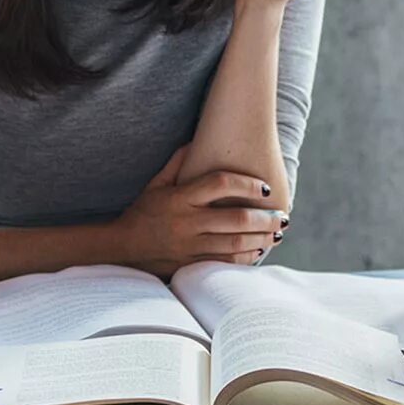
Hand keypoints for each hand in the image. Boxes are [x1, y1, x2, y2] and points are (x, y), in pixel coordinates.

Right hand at [110, 146, 286, 276]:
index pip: (220, 184)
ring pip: (234, 243)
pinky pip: (224, 262)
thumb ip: (177, 163)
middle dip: (264, 218)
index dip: (247, 184)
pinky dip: (245, 257)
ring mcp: (189, 246)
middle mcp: (186, 222)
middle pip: (235, 219)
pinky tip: (258, 250)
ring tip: (276, 232)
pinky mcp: (190, 264)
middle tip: (281, 215)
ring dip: (261, 238)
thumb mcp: (155, 184)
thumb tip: (196, 140)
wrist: (122, 248)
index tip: (264, 187)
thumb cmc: (143, 212)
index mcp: (180, 198)